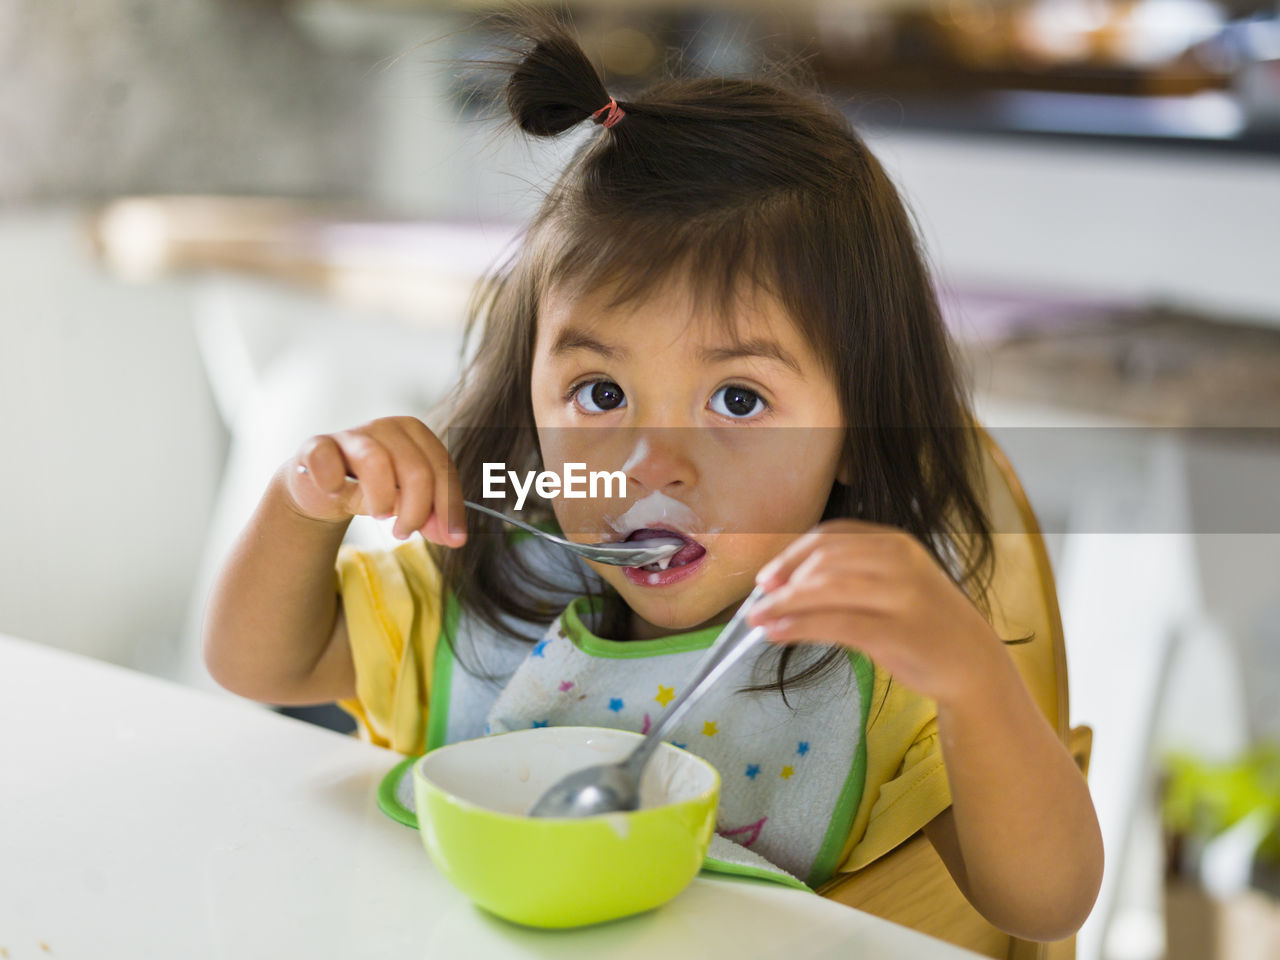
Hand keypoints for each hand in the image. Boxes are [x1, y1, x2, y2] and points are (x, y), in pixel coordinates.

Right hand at [283, 416, 465, 546]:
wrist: (323, 489)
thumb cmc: (372, 490)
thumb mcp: (407, 502)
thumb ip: (431, 516)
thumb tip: (454, 537)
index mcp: (415, 433)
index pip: (443, 468)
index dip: (450, 507)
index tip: (453, 539)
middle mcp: (387, 427)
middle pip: (417, 469)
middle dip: (417, 511)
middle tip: (405, 532)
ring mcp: (351, 434)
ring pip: (377, 461)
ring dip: (382, 499)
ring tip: (380, 515)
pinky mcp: (317, 446)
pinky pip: (326, 458)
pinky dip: (332, 480)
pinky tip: (336, 492)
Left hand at [748, 519, 1002, 706]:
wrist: (974, 663)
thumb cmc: (924, 623)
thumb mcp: (893, 584)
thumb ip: (850, 574)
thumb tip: (785, 582)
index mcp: (895, 543)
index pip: (831, 535)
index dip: (792, 554)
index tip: (765, 577)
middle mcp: (900, 561)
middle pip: (824, 559)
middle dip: (782, 579)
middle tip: (756, 601)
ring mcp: (902, 596)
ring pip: (825, 589)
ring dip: (783, 604)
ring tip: (758, 620)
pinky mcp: (898, 633)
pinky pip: (836, 624)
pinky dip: (798, 627)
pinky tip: (777, 634)